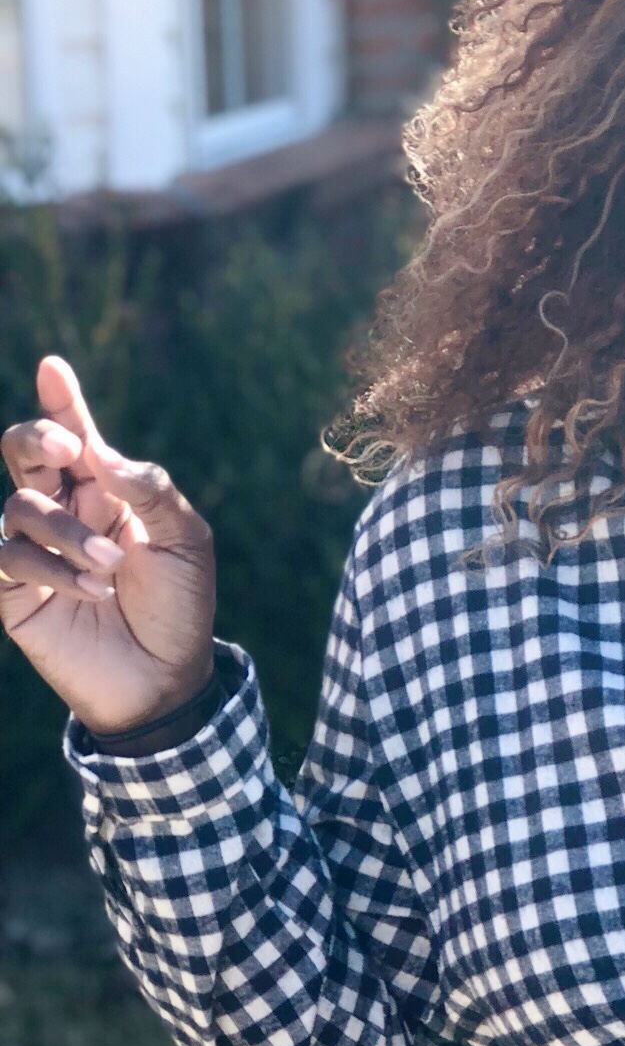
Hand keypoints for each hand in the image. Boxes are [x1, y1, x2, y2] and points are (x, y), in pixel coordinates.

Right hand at [1, 355, 216, 732]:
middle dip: (35, 441)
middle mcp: (66, 513)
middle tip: (64, 452)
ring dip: (67, 534)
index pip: (75, 437)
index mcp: (106, 492)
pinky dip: (50, 568)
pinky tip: (93, 590)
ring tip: (110, 569)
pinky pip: (8, 558)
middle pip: (23, 455)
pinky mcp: (16, 592)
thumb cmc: (181, 606)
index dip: (61, 401)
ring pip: (20, 508)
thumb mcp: (185, 542)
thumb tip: (97, 452)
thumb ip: (149, 490)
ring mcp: (37, 550)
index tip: (54, 368)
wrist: (166, 678)